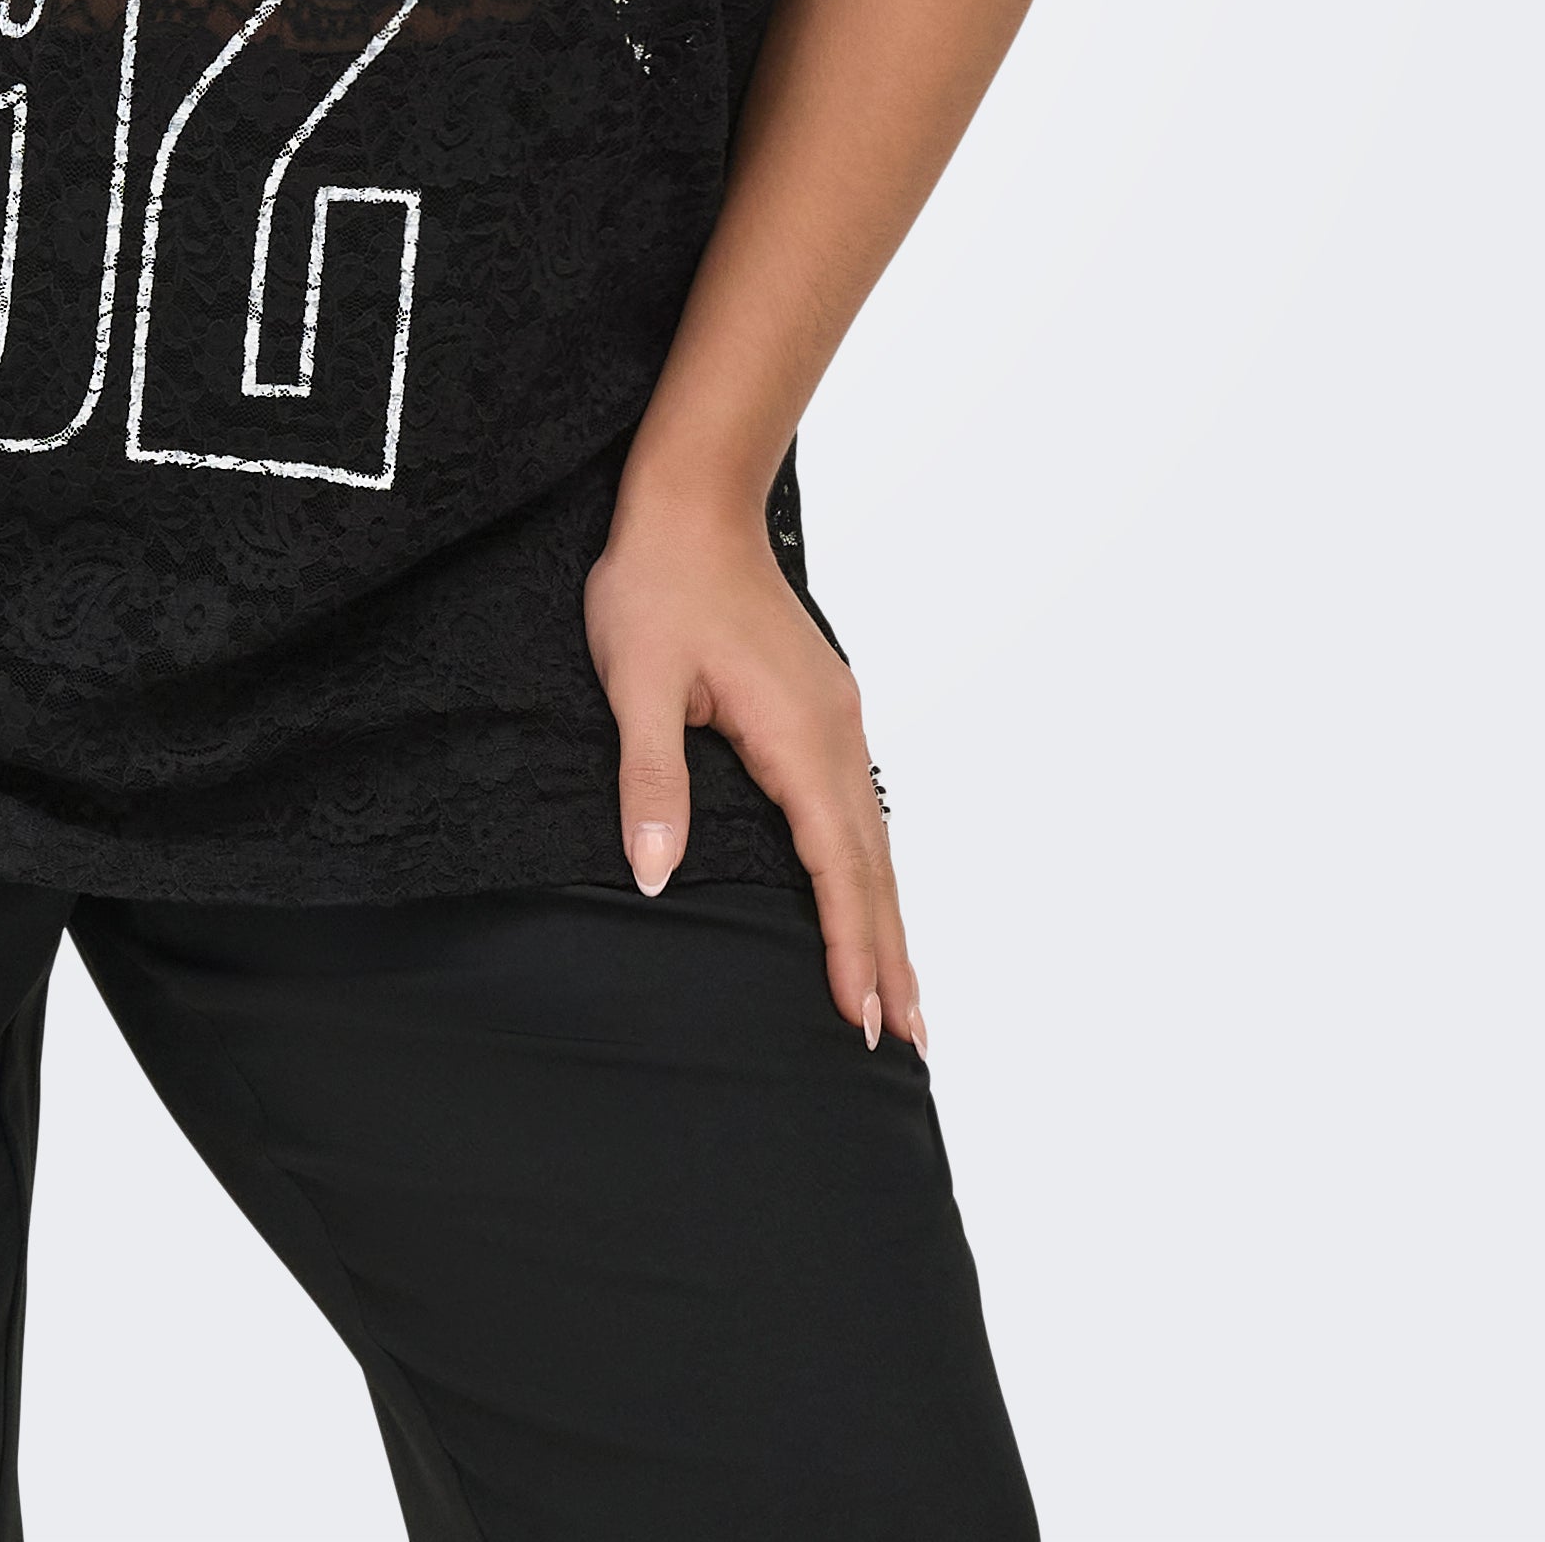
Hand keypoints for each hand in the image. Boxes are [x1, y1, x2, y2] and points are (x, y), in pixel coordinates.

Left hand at [583, 480, 924, 1053]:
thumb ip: (652, 781)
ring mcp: (836, 717)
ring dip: (888, 916)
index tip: (860, 1017)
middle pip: (872, 864)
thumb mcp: (637, 683)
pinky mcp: (823, 706)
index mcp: (796, 734)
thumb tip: (655, 876)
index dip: (848, 945)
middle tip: (907, 1041)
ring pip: (872, 837)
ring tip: (903, 995)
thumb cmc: (658, 585)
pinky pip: (858, 805)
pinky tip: (868, 894)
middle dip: (889, 954)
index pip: (832, 864)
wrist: (692, 503)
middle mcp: (834, 732)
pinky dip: (870, 866)